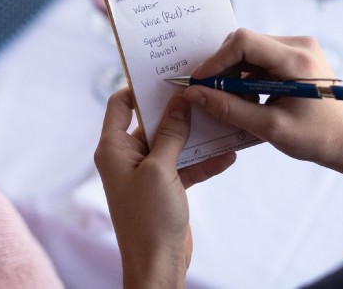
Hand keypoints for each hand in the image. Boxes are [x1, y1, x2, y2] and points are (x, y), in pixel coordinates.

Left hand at [95, 88, 234, 288]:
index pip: (120, 105)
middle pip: (150, 121)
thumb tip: (179, 102)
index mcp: (114, 147)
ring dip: (193, 134)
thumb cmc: (149, 217)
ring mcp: (147, 170)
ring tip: (218, 117)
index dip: (137, 88)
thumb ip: (171, 134)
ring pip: (171, 142)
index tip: (162, 77)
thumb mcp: (160, 169)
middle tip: (198, 91)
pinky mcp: (165, 185)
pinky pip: (183, 165)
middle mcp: (128, 155)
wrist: (158, 265)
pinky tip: (228, 153)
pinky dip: (202, 160)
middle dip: (175, 109)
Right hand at [184, 29, 342, 188]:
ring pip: (248, 50)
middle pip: (243, 43)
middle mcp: (298, 45)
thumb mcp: (269, 128)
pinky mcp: (293, 55)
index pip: (244, 42)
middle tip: (216, 96)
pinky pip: (257, 57)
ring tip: (240, 103)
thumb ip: (228, 109)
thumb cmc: (318, 138)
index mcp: (297, 60)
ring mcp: (297, 48)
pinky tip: (252, 98)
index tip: (200, 81)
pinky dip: (246, 76)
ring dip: (235, 74)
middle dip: (224, 69)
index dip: (217, 59)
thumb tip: (194, 94)